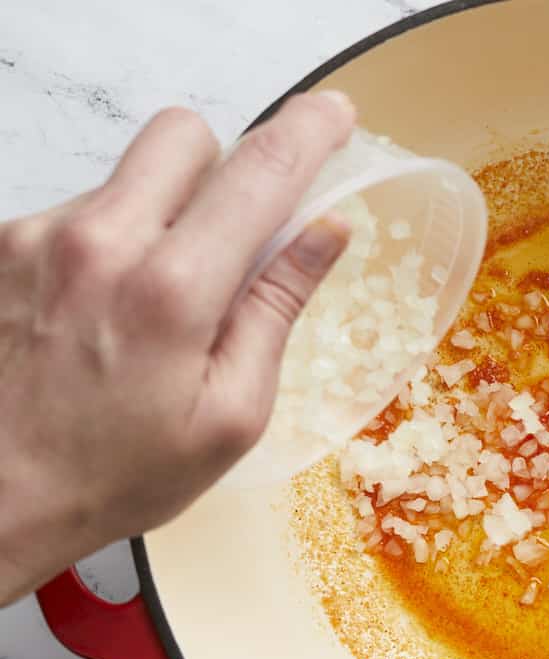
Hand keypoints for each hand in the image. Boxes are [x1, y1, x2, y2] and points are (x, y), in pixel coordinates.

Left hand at [0, 91, 356, 604]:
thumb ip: (277, 308)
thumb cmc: (117, 472)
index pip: (259, 174)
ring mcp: (40, 236)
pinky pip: (86, 209)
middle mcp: (98, 243)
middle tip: (235, 236)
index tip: (336, 116)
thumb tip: (325, 232)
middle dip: (225, 167)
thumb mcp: (231, 413)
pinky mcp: (7, 245)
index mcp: (171, 291)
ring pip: (132, 175)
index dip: (309, 132)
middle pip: (184, 134)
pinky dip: (115, 242)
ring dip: (165, 214)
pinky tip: (110, 313)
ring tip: (159, 305)